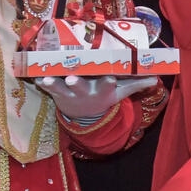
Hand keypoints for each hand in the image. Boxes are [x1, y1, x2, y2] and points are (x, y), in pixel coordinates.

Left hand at [36, 74, 158, 119]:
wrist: (84, 115)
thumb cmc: (104, 96)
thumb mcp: (121, 93)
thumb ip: (136, 84)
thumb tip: (157, 77)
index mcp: (102, 90)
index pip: (107, 85)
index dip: (108, 82)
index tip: (110, 78)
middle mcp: (85, 91)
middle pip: (81, 86)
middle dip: (76, 83)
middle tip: (72, 79)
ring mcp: (69, 92)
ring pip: (59, 87)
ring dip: (53, 84)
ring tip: (46, 79)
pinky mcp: (56, 91)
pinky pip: (46, 86)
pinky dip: (40, 82)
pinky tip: (33, 75)